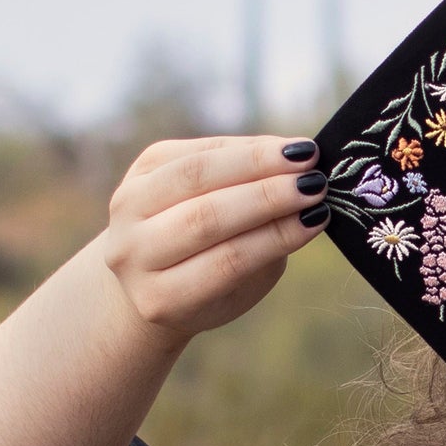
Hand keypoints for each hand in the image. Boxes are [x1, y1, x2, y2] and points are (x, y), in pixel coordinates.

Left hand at [102, 135, 329, 343]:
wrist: (153, 270)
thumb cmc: (214, 281)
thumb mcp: (244, 285)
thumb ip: (268, 247)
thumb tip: (309, 201)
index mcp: (162, 298)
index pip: (227, 261)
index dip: (275, 236)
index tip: (319, 217)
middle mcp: (133, 253)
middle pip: (205, 217)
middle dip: (267, 196)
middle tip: (315, 183)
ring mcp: (127, 209)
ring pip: (194, 176)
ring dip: (255, 162)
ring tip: (302, 156)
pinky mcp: (138, 170)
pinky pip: (193, 151)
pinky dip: (241, 147)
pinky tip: (279, 148)